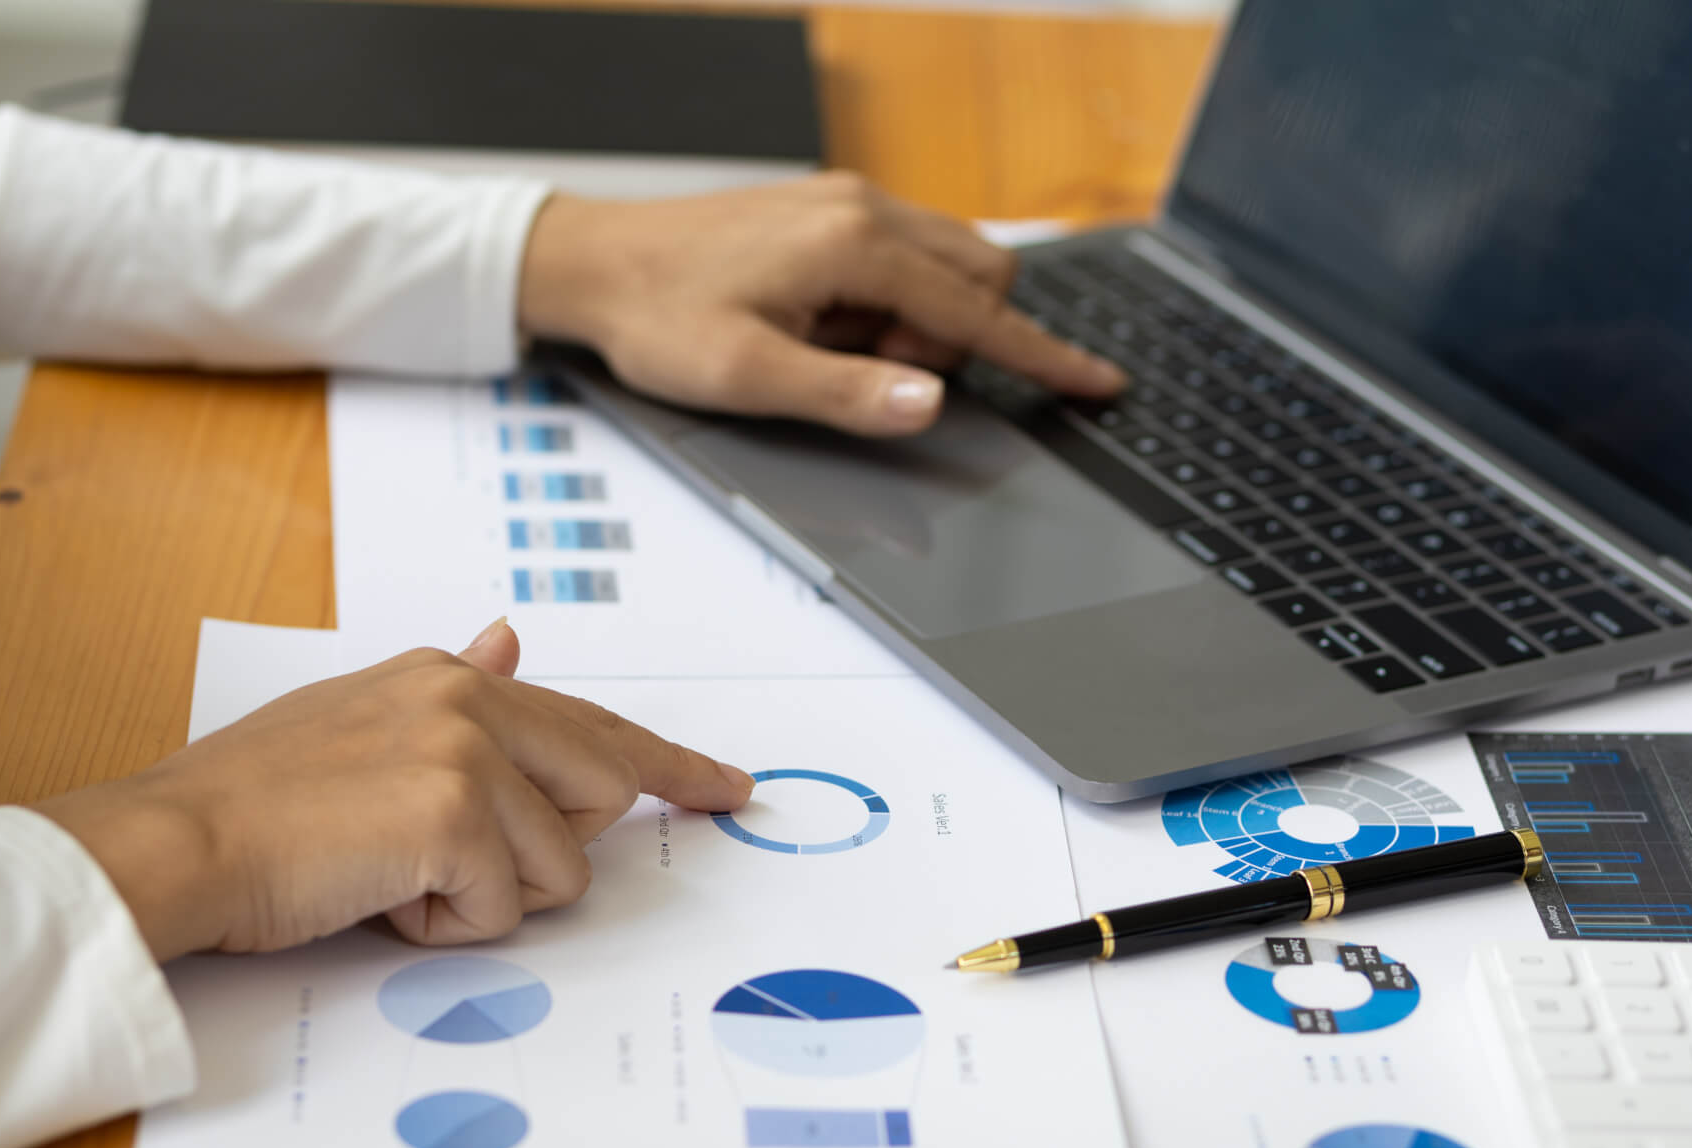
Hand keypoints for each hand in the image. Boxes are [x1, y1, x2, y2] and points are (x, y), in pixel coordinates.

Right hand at [36, 620, 753, 960]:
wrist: (174, 844)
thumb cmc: (250, 804)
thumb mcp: (358, 722)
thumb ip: (448, 689)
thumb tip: (510, 639)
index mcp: (449, 675)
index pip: (590, 721)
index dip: (669, 765)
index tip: (726, 788)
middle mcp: (468, 694)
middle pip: (603, 789)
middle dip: (547, 850)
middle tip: (449, 865)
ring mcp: (466, 750)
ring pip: (558, 868)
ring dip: (479, 899)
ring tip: (387, 874)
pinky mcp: (455, 814)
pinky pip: (505, 911)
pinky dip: (445, 927)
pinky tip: (375, 896)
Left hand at [517, 172, 1125, 437]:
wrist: (594, 262)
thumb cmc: (659, 319)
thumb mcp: (747, 376)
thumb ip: (847, 392)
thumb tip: (932, 400)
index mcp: (852, 246)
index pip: (977, 311)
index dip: (1042, 357)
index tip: (1098, 384)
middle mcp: (863, 208)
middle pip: (979, 278)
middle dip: (952, 339)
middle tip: (864, 371)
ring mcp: (848, 203)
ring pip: (948, 264)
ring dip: (920, 320)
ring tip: (835, 348)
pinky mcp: (831, 211)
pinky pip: (904, 257)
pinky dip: (891, 301)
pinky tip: (826, 323)